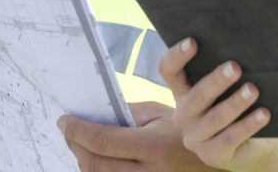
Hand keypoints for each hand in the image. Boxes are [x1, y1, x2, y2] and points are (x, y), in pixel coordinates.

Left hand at [57, 101, 217, 170]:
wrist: (213, 163)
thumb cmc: (187, 134)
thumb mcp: (163, 115)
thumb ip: (130, 112)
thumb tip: (96, 113)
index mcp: (155, 147)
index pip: (104, 141)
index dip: (78, 131)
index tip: (64, 120)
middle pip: (95, 164)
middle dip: (75, 146)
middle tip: (68, 130)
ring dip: (83, 161)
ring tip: (80, 144)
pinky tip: (96, 160)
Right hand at [159, 38, 277, 171]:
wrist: (252, 145)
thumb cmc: (238, 104)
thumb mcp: (227, 86)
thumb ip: (225, 68)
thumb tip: (242, 43)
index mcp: (182, 92)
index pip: (169, 71)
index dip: (177, 56)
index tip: (193, 41)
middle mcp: (183, 115)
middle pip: (196, 96)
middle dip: (216, 81)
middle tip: (235, 67)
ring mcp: (196, 138)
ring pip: (215, 118)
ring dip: (235, 103)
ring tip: (253, 90)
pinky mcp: (213, 155)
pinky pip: (230, 138)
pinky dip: (248, 125)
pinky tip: (263, 113)